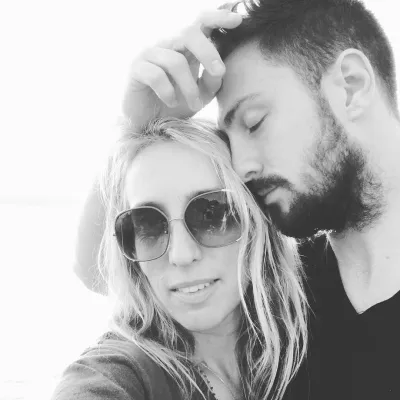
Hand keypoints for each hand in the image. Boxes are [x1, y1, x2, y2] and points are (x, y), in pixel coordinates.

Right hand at [122, 9, 241, 127]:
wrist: (150, 123)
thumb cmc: (176, 105)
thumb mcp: (201, 95)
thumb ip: (212, 81)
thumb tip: (219, 69)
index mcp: (186, 48)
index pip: (201, 24)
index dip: (218, 18)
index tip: (237, 20)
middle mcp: (168, 45)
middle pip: (189, 34)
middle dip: (207, 52)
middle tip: (219, 72)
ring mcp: (150, 55)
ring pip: (175, 61)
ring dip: (189, 87)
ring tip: (195, 105)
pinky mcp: (137, 69)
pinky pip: (156, 75)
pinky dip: (168, 92)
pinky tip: (171, 103)